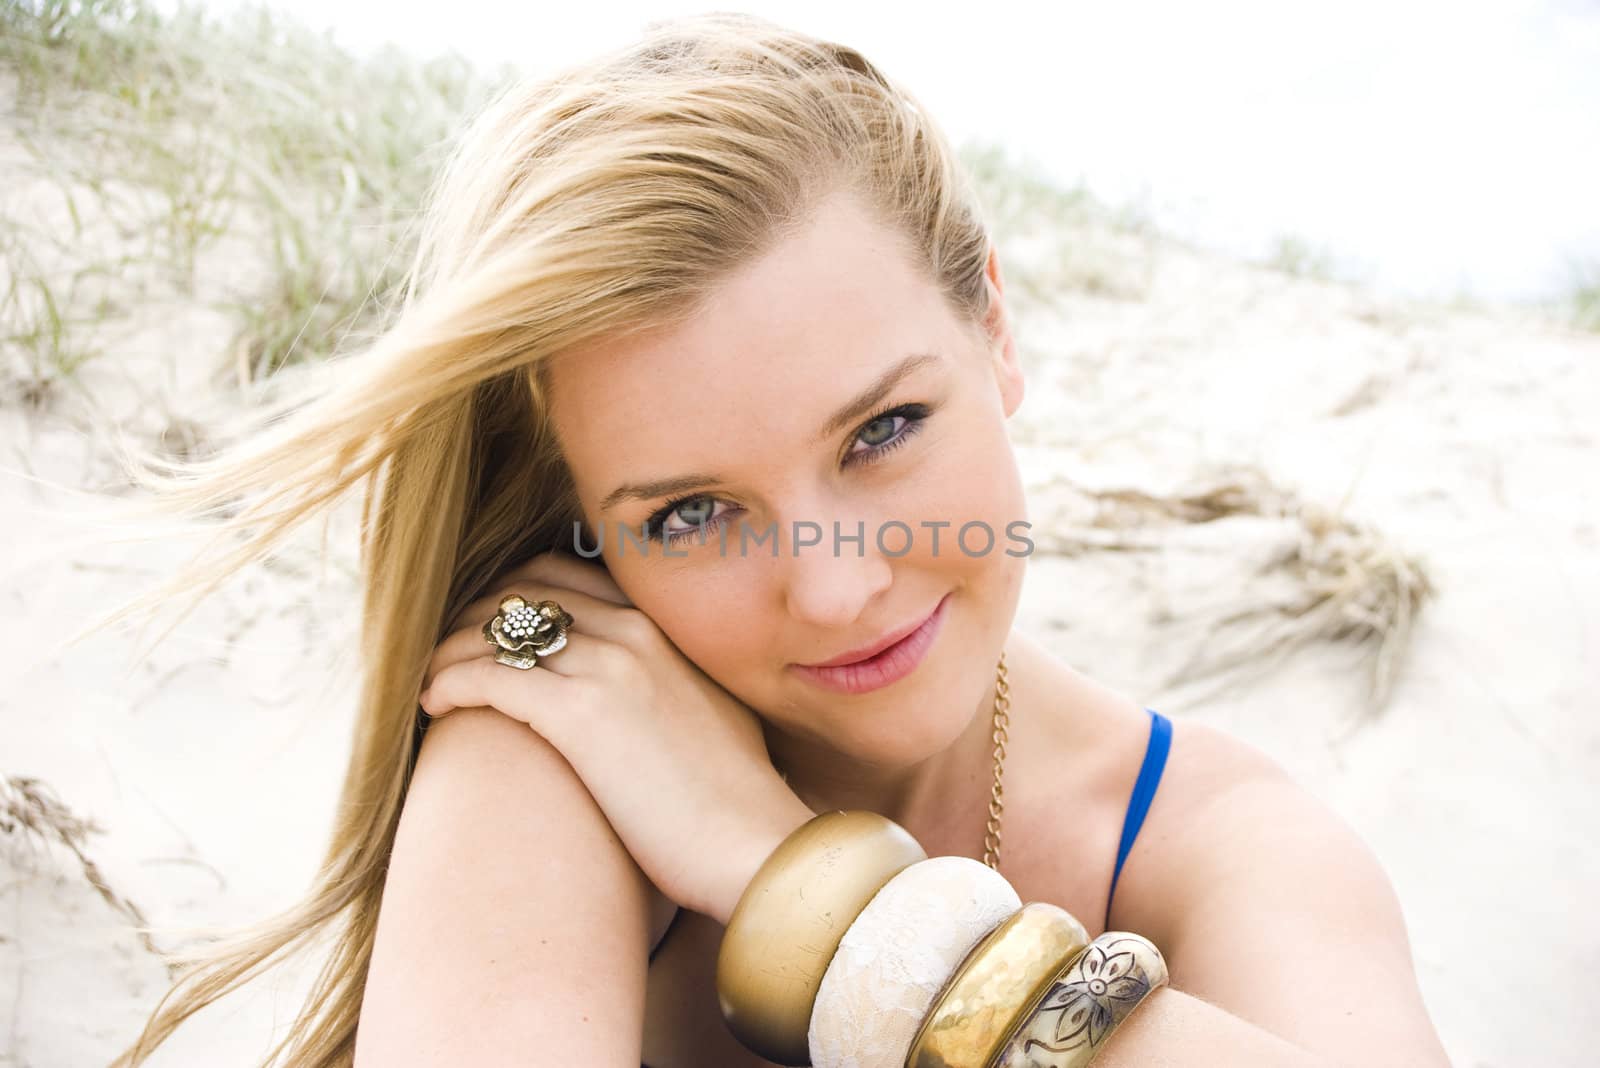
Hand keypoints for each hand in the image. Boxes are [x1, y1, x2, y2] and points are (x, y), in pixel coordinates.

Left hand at [418, 550, 813, 922]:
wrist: (758, 843)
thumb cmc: (737, 799)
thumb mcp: (710, 715)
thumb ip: (669, 685)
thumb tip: (638, 704)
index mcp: (663, 628)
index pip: (566, 576)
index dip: (514, 596)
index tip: (486, 628)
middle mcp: (634, 631)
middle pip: (524, 591)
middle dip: (473, 615)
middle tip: (446, 651)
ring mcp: (608, 667)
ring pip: (498, 628)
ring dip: (449, 648)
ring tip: (429, 679)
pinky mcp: (581, 715)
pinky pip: (490, 676)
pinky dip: (449, 682)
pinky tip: (433, 704)